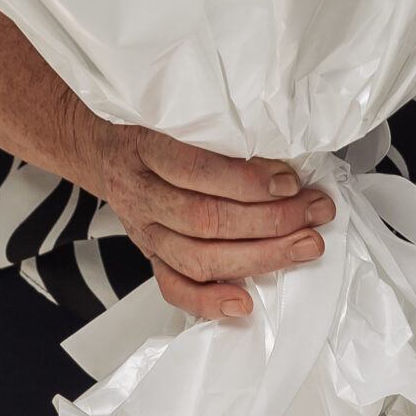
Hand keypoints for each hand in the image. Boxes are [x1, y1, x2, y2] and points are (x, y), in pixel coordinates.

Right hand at [65, 112, 336, 321]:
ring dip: (259, 256)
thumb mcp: (171, 114)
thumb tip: (280, 153)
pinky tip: (245, 302)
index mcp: (145, 149)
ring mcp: (144, 233)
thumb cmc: (146, 127)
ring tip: (303, 246)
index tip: (290, 180)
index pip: (197, 170)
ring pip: (198, 258)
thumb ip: (215, 131)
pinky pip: (175, 288)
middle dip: (270, 220)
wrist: (100, 148)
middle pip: (205, 218)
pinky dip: (209, 301)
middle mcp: (141, 194)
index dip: (246, 180)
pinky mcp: (149, 257)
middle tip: (315, 212)